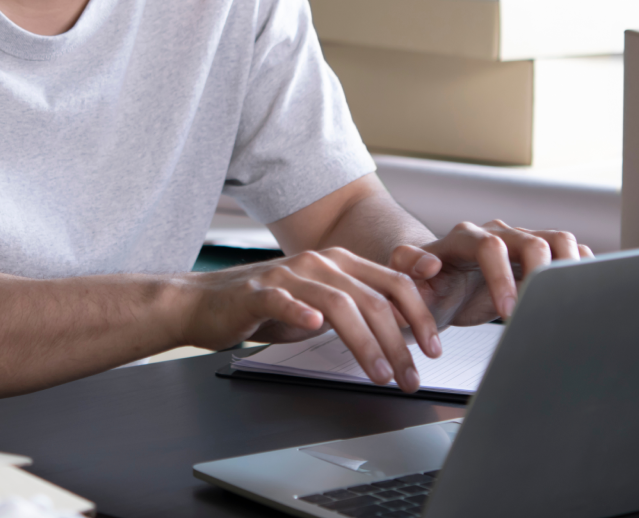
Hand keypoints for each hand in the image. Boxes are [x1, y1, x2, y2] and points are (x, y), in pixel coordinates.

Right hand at [174, 248, 442, 392]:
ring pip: (338, 303)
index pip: (393, 283)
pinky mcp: (256, 292)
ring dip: (365, 342)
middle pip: (373, 298)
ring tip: (381, 373)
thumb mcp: (320, 304)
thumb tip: (401, 329)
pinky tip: (314, 326)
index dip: (419, 315)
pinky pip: (282, 300)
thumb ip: (357, 308)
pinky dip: (300, 311)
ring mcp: (287, 275)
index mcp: (339, 263)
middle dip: (400, 341)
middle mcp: (319, 263)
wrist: (204, 303)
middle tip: (412, 376)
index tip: (434, 348)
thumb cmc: (264, 306)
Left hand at [389, 221, 592, 326]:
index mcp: (464, 238)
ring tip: (566, 298)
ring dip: (567, 266)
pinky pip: (568, 251)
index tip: (507, 312)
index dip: (502, 277)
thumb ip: (407, 268)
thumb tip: (428, 264)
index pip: (490, 246)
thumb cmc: (426, 288)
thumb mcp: (406, 283)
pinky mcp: (538, 255)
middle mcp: (496, 234)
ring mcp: (520, 242)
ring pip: (557, 239)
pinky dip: (582, 266)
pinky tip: (584, 288)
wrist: (441, 290)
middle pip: (532, 240)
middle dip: (540, 276)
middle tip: (540, 310)